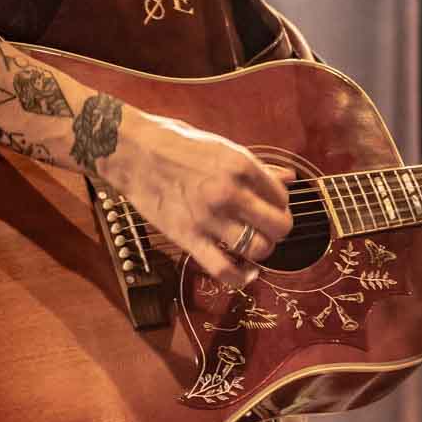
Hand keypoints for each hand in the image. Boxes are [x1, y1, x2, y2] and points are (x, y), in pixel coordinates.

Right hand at [95, 108, 292, 287]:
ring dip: (262, 251)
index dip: (280, 204)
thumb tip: (289, 178)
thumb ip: (258, 167)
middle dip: (279, 230)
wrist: (132, 151)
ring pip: (258, 249)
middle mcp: (229, 193)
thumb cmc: (175, 144)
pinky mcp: (188, 237)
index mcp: (240, 165)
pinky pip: (224, 269)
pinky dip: (241, 277)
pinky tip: (246, 273)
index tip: (269, 206)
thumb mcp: (222, 146)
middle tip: (268, 228)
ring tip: (254, 244)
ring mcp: (209, 217)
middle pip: (278, 227)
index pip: (282, 197)